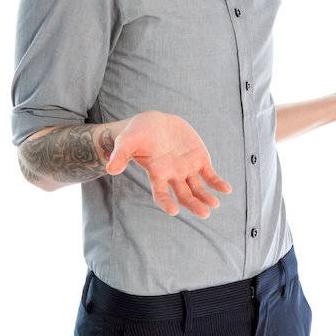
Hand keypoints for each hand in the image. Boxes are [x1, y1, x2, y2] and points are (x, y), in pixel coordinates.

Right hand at [105, 111, 232, 216]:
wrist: (155, 122)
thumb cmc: (138, 132)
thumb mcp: (128, 140)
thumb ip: (120, 155)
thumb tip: (110, 169)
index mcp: (157, 174)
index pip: (161, 194)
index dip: (166, 203)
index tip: (174, 211)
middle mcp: (173, 175)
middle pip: (184, 195)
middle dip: (194, 204)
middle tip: (204, 213)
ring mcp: (187, 169)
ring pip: (199, 188)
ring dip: (207, 197)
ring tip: (214, 204)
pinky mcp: (199, 160)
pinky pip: (210, 175)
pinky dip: (218, 183)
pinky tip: (226, 190)